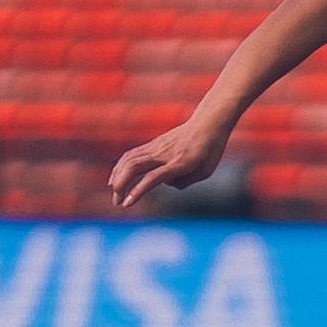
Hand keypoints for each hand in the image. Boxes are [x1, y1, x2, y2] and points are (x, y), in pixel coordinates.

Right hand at [109, 117, 228, 210]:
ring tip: (115, 193)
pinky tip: (116, 177)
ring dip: (117, 177)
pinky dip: (120, 166)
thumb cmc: (210, 150)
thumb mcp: (205, 171)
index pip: (153, 178)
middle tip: (117, 202)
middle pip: (134, 167)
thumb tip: (165, 183)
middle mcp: (164, 154)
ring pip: (129, 160)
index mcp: (180, 163)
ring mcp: (156, 147)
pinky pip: (131, 154)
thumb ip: (184, 181)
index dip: (137, 191)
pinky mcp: (153, 144)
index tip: (127, 204)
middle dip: (121, 186)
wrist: (208, 123)